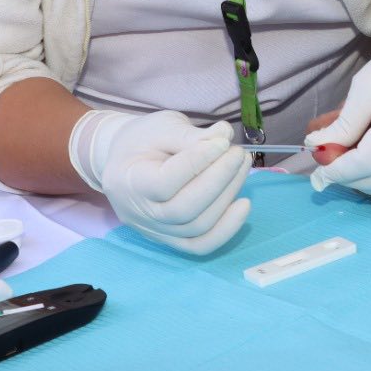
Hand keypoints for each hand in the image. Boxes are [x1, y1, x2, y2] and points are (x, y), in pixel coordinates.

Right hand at [68, 109, 249, 254]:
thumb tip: (224, 135)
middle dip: (219, 179)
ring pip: (197, 227)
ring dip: (227, 196)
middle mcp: (139, 214)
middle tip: (237, 153)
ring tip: (242, 165)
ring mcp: (155, 231)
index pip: (164, 182)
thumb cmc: (142, 140)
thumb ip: (190, 134)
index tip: (222, 141)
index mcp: (128, 180)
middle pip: (183, 210)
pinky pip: (200, 245)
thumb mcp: (161, 126)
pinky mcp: (172, 239)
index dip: (197, 161)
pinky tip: (244, 204)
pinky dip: (227, 229)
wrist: (126, 161)